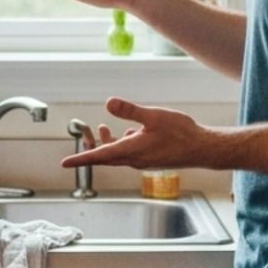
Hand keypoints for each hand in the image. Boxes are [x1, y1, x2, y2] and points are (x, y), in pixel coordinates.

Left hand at [60, 98, 210, 169]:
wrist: (202, 148)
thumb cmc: (181, 133)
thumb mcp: (153, 116)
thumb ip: (130, 110)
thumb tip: (108, 103)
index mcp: (131, 151)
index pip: (99, 156)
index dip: (80, 159)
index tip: (65, 163)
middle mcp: (134, 159)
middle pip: (105, 156)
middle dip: (92, 147)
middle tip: (83, 135)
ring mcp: (143, 161)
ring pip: (117, 154)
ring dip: (108, 143)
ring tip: (103, 128)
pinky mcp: (150, 159)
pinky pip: (129, 153)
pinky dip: (123, 143)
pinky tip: (131, 131)